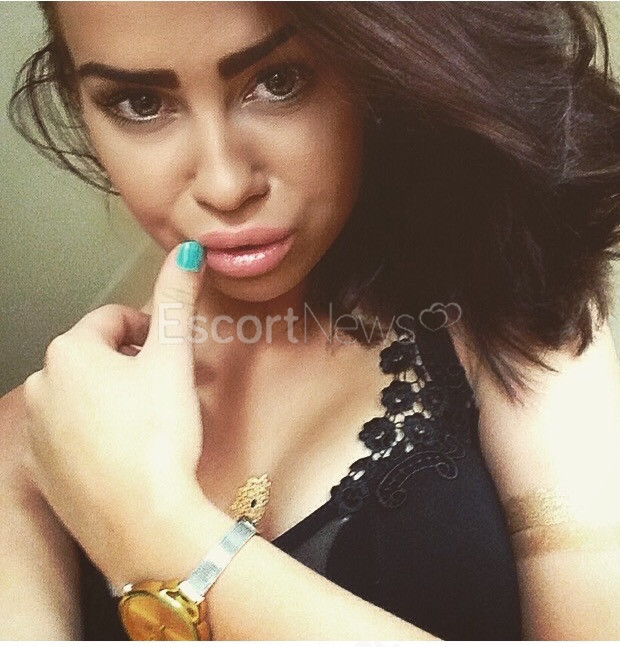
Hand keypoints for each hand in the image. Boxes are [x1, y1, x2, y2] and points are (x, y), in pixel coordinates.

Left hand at [21, 241, 209, 581]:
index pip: (113, 321)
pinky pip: (72, 436)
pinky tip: (128, 452)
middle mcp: (41, 387)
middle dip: (133, 367)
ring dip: (115, 400)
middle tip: (169, 389)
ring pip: (84, 398)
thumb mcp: (173, 359)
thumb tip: (187, 252)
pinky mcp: (44, 471)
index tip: (170, 352)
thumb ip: (176, 301)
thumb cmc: (158, 436)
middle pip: (97, 359)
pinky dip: (98, 435)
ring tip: (151, 423)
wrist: (144, 521)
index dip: (149, 331)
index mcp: (69, 353)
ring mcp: (37, 433)